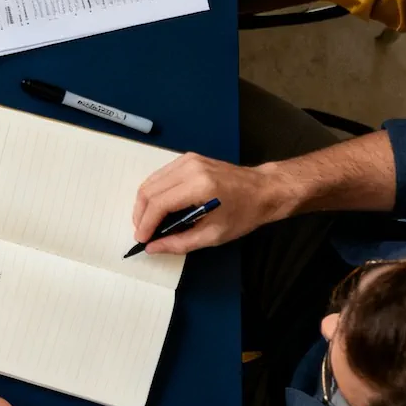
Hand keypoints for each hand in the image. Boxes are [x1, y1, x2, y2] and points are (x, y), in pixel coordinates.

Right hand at [132, 153, 292, 254]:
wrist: (264, 189)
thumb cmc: (244, 215)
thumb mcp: (215, 235)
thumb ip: (180, 243)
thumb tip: (152, 247)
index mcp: (199, 186)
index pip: (160, 204)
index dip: (146, 223)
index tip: (141, 240)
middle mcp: (189, 168)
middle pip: (149, 190)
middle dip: (141, 214)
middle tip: (142, 233)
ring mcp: (187, 160)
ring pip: (151, 181)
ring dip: (144, 203)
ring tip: (147, 222)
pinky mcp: (187, 158)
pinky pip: (160, 176)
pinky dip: (154, 192)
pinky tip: (158, 207)